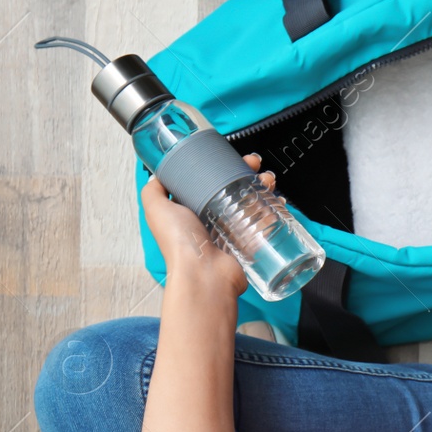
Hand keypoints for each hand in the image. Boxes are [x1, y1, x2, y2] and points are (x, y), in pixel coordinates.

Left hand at [142, 153, 276, 298]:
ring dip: (263, 187)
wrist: (204, 274)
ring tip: (268, 182)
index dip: (223, 165)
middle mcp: (211, 219)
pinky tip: (277, 202)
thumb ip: (154, 191)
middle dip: (248, 173)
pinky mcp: (248, 241)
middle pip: (234, 187)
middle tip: (256, 166)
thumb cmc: (180, 243)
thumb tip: (157, 174)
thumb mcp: (157, 209)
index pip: (210, 180)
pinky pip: (264, 221)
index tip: (233, 156)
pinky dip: (274, 209)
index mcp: (191, 210)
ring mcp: (231, 230)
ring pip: (251, 201)